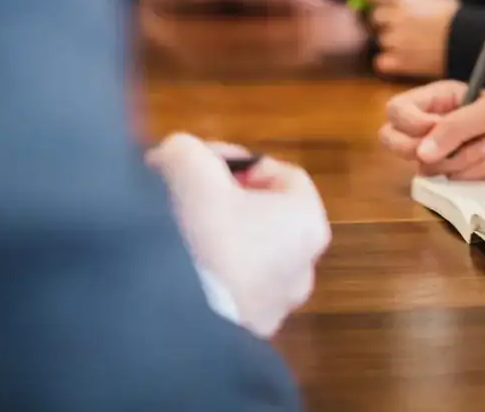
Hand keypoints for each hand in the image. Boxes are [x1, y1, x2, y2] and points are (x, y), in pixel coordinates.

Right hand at [147, 134, 329, 338]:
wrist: (176, 316)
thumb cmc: (201, 234)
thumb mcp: (190, 169)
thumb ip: (187, 150)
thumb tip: (176, 153)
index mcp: (308, 223)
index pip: (285, 177)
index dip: (243, 164)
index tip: (209, 166)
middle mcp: (304, 268)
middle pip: (271, 219)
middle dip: (233, 203)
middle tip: (194, 198)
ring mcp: (278, 306)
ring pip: (252, 259)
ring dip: (223, 243)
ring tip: (182, 237)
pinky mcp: (248, 335)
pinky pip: (234, 294)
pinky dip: (214, 280)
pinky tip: (181, 273)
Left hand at [354, 0, 458, 79]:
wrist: (468, 42)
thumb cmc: (454, 18)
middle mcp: (394, 16)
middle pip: (374, 18)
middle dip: (384, 22)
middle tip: (405, 26)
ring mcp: (395, 40)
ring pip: (380, 40)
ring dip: (391, 42)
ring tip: (414, 43)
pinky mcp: (399, 62)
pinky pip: (381, 61)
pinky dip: (390, 61)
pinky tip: (407, 58)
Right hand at [379, 79, 484, 179]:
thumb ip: (453, 128)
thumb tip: (420, 152)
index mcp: (440, 98)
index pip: (397, 111)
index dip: (409, 124)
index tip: (433, 129)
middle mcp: (437, 124)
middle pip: (397, 141)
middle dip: (428, 149)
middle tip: (459, 145)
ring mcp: (448, 150)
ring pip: (429, 166)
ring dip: (466, 160)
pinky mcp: (462, 173)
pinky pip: (452, 182)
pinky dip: (479, 173)